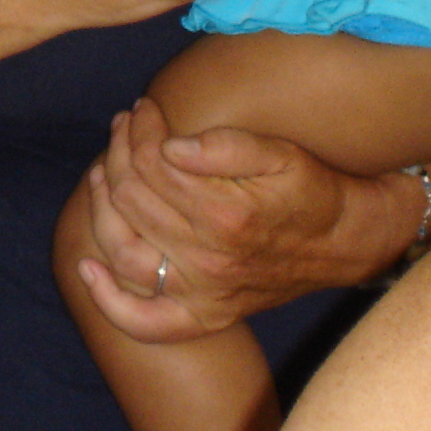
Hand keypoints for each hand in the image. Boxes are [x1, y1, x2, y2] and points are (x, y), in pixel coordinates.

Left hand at [80, 96, 419, 336]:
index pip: (153, 164)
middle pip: (131, 198)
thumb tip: (169, 146)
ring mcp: (201, 293)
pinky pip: (144, 322)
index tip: (145, 108)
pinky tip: (87, 268)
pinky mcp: (203, 316)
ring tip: (101, 172)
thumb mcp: (280, 153)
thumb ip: (225, 146)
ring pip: (123, 248)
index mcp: (225, 215)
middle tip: (124, 128)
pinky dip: (108, 301)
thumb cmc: (309, 191)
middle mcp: (207, 260)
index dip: (142, 129)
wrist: (343, 243)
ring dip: (100, 206)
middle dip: (119, 153)